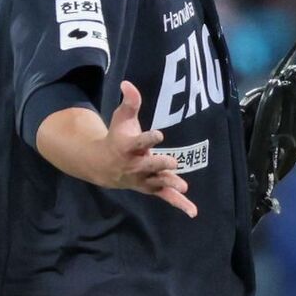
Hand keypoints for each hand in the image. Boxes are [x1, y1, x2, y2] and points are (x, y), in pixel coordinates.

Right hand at [99, 82, 197, 217]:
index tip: (158, 134)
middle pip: (149, 166)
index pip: (139, 142)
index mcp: (128, 147)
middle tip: (172, 162)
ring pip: (158, 183)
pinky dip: (179, 204)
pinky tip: (193, 211)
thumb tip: (128, 83)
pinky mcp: (151, 187)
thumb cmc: (116, 137)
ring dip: (169, 184)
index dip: (149, 138)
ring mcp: (143, 178)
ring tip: (183, 187)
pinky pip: (165, 196)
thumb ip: (130, 102)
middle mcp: (135, 165)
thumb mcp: (121, 118)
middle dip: (160, 164)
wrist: (103, 166)